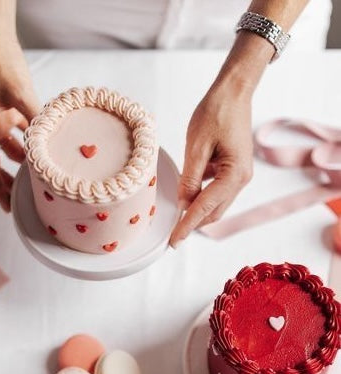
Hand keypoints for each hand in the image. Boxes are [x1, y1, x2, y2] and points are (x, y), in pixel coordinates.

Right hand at [0, 37, 39, 210]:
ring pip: (8, 148)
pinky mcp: (5, 109)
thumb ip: (35, 120)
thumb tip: (54, 143)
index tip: (10, 206)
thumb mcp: (19, 95)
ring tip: (39, 176)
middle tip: (26, 196)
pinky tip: (44, 149)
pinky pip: (18, 130)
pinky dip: (29, 140)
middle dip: (10, 179)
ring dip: (23, 161)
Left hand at [170, 83, 252, 247]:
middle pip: (214, 211)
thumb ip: (190, 178)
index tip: (173, 242)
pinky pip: (216, 189)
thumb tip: (184, 204)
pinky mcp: (234, 169)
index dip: (187, 226)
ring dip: (197, 208)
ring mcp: (240, 175)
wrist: (233, 92)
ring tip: (177, 212)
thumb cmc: (216, 113)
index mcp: (234, 175)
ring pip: (215, 203)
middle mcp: (241, 179)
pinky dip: (202, 193)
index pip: (205, 208)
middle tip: (171, 233)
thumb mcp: (197, 146)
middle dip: (193, 222)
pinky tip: (189, 187)